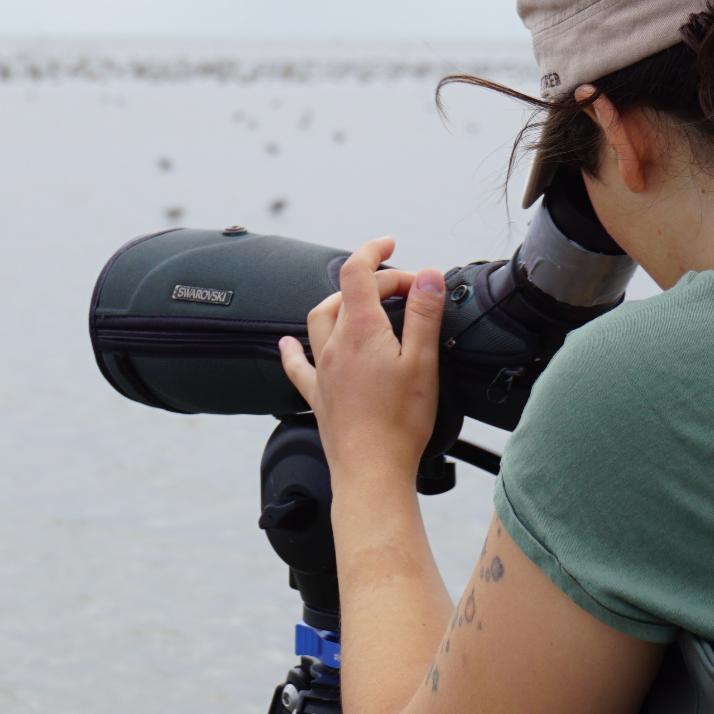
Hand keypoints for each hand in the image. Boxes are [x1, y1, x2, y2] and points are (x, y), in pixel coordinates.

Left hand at [278, 237, 446, 481]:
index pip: (357, 272)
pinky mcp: (317, 395)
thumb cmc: (400, 421)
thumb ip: (423, 314)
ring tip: (363, 303)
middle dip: (374, 281)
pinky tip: (286, 344)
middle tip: (408, 291)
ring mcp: (322, 370)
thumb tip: (427, 274)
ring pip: (319, 320)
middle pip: (345, 294)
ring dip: (339, 302)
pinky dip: (293, 348)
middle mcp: (334, 345)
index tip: (391, 243)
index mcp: (361, 331)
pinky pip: (297, 364)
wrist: (370, 470)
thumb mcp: (422, 360)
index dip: (372, 250)